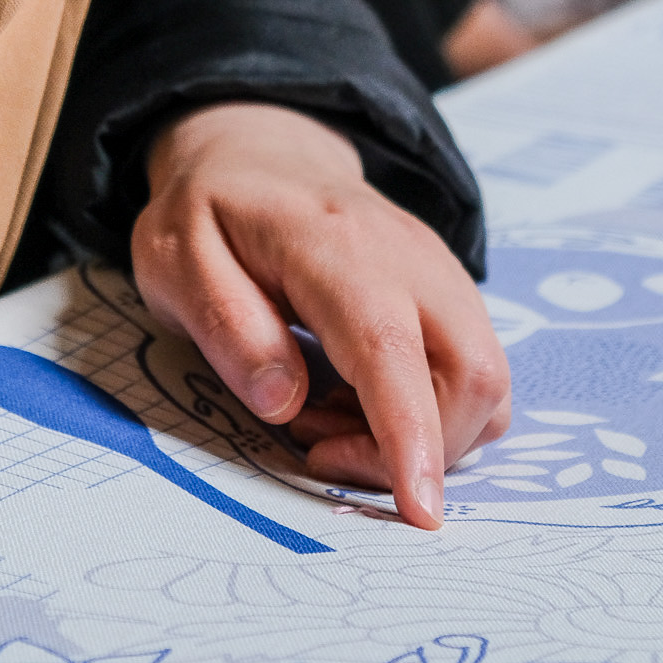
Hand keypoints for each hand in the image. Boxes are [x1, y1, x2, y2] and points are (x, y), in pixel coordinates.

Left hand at [131, 103, 509, 528]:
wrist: (260, 150)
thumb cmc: (212, 211)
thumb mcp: (176, 260)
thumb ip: (226, 325)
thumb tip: (282, 403)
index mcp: (335, 247)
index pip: (393, 352)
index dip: (413, 437)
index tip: (421, 512)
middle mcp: (410, 258)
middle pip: (472, 376)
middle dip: (419, 449)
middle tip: (317, 448)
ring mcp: (441, 273)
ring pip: (486, 382)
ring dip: (422, 433)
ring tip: (325, 418)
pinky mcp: (450, 293)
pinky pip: (474, 373)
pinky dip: (430, 412)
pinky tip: (357, 402)